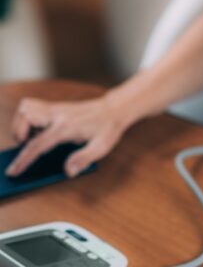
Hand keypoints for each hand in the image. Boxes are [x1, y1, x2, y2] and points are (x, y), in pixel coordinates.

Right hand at [5, 95, 132, 177]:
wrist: (114, 109)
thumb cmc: (108, 128)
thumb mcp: (101, 147)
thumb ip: (84, 159)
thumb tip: (68, 171)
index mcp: (67, 127)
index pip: (39, 144)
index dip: (24, 159)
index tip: (13, 171)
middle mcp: (58, 115)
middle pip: (26, 117)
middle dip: (18, 133)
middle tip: (26, 147)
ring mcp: (56, 108)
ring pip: (27, 108)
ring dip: (21, 123)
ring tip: (30, 138)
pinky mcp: (56, 106)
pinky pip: (33, 107)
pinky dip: (28, 118)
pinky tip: (39, 130)